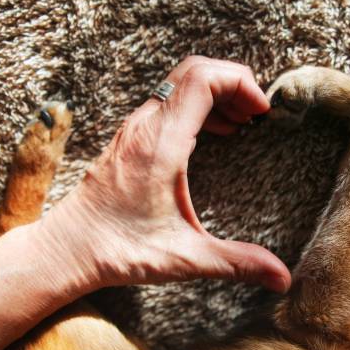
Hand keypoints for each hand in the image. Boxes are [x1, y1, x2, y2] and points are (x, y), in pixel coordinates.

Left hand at [37, 57, 290, 292]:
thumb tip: (282, 278)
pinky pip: (168, 100)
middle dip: (233, 81)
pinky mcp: (130, 137)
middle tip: (258, 112)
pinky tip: (215, 134)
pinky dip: (198, 104)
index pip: (202, 79)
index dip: (240, 82)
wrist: (66, 249)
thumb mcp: (185, 258)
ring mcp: (134, 128)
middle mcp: (145, 126)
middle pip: (193, 70)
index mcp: (160, 144)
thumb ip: (237, 263)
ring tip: (243, 122)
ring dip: (216, 92)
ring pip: (180, 83)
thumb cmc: (119, 250)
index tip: (262, 111)